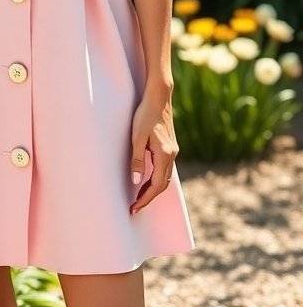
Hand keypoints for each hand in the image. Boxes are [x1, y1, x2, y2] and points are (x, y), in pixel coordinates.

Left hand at [129, 93, 178, 214]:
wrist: (158, 97)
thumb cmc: (145, 115)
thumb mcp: (137, 137)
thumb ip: (137, 159)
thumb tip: (136, 181)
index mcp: (165, 155)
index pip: (156, 185)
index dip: (146, 199)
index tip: (134, 208)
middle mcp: (172, 155)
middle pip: (162, 185)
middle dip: (149, 198)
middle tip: (134, 207)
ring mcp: (173, 151)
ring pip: (165, 178)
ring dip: (153, 189)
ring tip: (139, 198)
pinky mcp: (170, 147)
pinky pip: (164, 169)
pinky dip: (156, 179)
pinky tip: (147, 180)